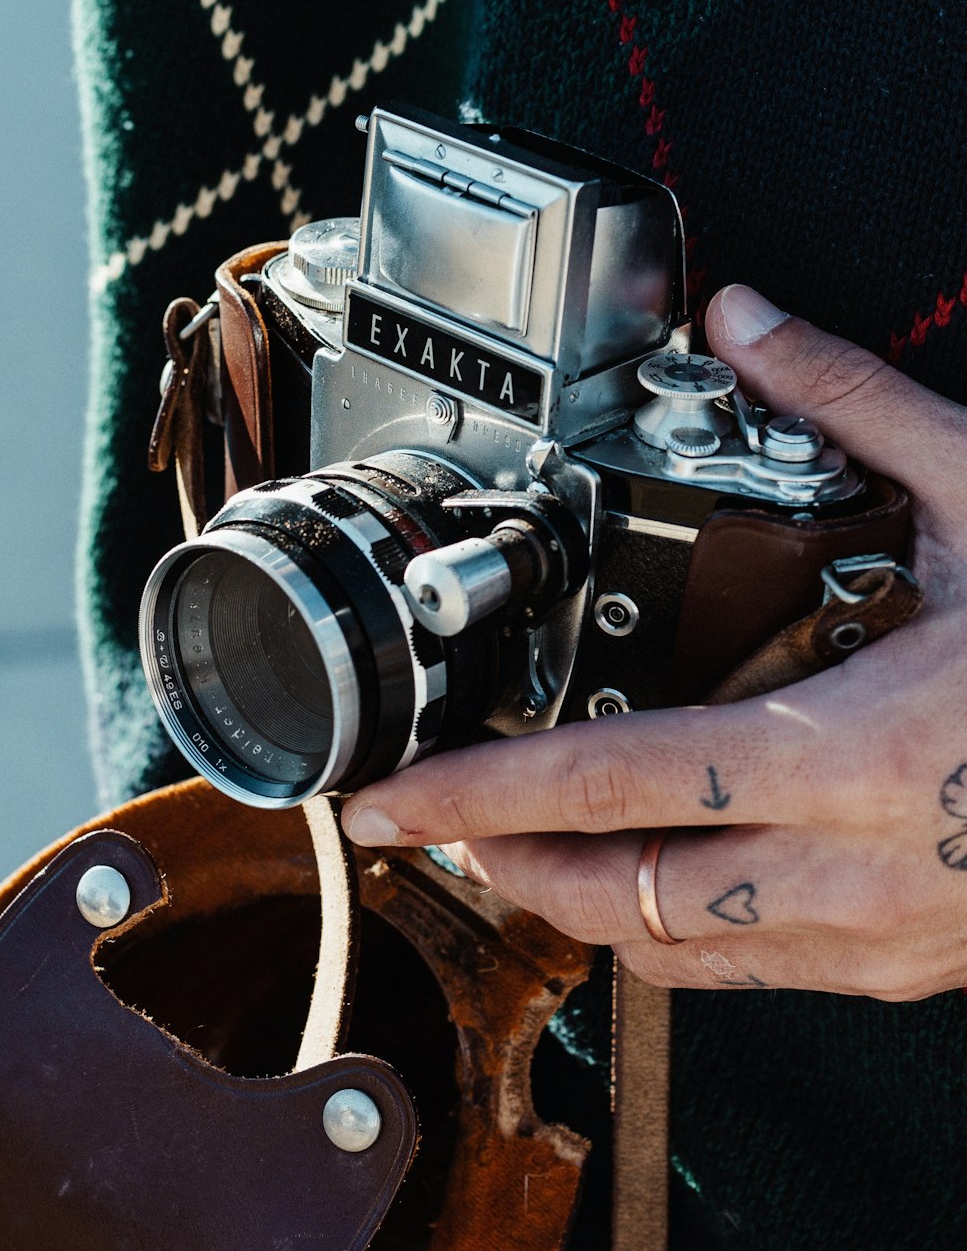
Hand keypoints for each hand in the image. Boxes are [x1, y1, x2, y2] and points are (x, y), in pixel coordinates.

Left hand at [341, 284, 966, 1000]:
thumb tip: (751, 321)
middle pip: (610, 897)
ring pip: (665, 957)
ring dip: (577, 900)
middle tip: (444, 812)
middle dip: (502, 861)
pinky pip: (740, 975)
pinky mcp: (903, 969)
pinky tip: (657, 870)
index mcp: (853, 750)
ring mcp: (876, 939)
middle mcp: (850, 868)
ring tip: (530, 838)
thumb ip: (851, 405)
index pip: (609, 782)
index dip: (478, 794)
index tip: (392, 796)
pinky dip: (665, 928)